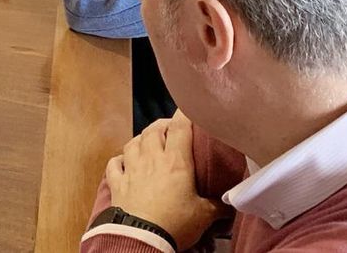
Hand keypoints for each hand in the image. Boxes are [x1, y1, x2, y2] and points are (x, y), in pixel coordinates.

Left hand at [105, 112, 223, 250]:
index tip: (190, 108)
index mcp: (175, 162)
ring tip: (149, 141)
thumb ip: (217, 205)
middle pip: (153, 129)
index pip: (180, 127)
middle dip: (163, 125)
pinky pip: (114, 163)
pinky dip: (119, 159)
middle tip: (171, 129)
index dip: (185, 114)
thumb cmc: (174, 223)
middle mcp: (151, 159)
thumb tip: (231, 204)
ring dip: (141, 138)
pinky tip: (124, 161)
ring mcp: (131, 169)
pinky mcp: (117, 183)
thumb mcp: (203, 215)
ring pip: (133, 142)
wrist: (141, 238)